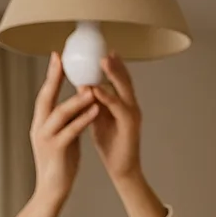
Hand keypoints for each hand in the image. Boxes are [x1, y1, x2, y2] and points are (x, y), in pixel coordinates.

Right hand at [30, 52, 98, 204]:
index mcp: (40, 123)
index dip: (51, 75)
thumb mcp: (63, 137)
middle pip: (45, 97)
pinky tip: (94, 109)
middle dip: (54, 77)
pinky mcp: (58, 150)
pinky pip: (71, 131)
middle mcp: (39, 127)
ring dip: (75, 99)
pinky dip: (83, 119)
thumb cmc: (61, 164)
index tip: (57, 56)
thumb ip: (68, 121)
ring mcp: (46, 138)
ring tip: (90, 87)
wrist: (53, 190)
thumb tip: (78, 104)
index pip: (44, 95)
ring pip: (59, 113)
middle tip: (63, 59)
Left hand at [89, 53, 142, 181]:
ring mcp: (132, 115)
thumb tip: (82, 85)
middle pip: (124, 78)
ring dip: (114, 74)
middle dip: (115, 63)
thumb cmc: (111, 145)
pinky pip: (118, 108)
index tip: (101, 49)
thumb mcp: (98, 118)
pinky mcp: (130, 126)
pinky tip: (96, 89)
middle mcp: (130, 105)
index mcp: (123, 103)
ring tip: (103, 60)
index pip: (118, 78)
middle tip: (104, 47)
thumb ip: (93, 102)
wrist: (122, 169)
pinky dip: (107, 97)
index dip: (111, 64)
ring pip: (124, 89)